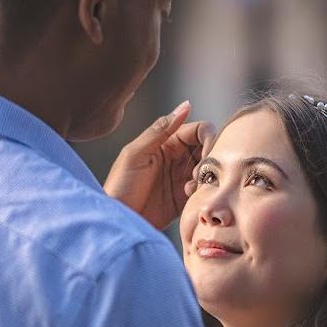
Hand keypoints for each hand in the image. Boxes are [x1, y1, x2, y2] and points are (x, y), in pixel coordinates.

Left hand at [104, 101, 214, 229]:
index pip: (197, 131)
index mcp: (165, 143)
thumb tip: (185, 105)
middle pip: (206, 150)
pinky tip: (188, 196)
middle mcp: (176, 159)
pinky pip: (203, 191)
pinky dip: (203, 191)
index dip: (207, 138)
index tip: (206, 152)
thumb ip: (160, 130)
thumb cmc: (120, 186)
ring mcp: (181, 179)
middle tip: (198, 173)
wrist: (117, 221)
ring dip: (206, 176)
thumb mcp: (136, 154)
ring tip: (191, 186)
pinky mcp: (184, 200)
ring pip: (207, 170)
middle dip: (209, 159)